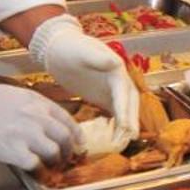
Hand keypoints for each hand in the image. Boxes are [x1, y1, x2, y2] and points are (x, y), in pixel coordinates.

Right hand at [0, 83, 78, 169]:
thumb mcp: (10, 94)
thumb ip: (30, 106)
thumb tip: (42, 121)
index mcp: (34, 100)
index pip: (65, 118)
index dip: (75, 133)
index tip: (78, 142)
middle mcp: (35, 116)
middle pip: (65, 137)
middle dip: (69, 150)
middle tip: (66, 158)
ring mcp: (26, 134)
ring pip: (55, 152)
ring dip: (55, 162)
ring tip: (50, 167)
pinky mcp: (14, 152)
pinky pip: (36, 165)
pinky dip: (39, 171)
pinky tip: (35, 172)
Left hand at [29, 14, 140, 137]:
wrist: (58, 47)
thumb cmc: (69, 47)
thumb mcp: (82, 50)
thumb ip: (98, 58)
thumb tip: (115, 63)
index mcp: (116, 69)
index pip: (125, 93)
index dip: (126, 111)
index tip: (126, 128)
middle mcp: (118, 80)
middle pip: (130, 103)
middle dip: (131, 121)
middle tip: (130, 139)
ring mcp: (111, 89)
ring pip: (124, 109)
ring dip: (126, 125)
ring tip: (123, 143)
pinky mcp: (102, 96)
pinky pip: (113, 112)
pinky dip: (116, 125)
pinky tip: (113, 138)